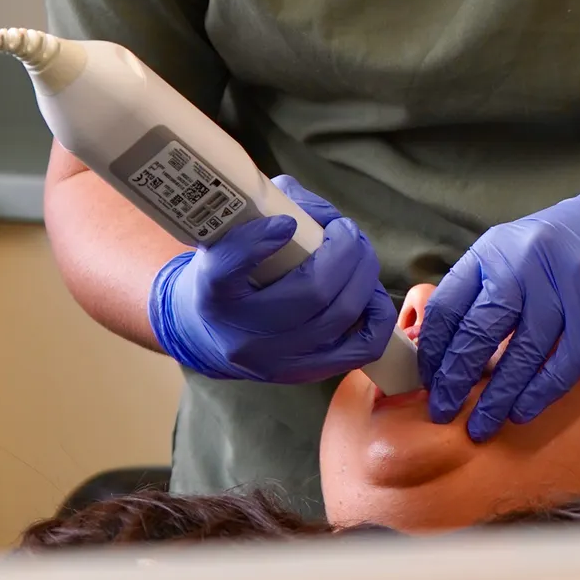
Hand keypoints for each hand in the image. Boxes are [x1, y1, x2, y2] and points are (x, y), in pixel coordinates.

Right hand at [148, 176, 396, 382]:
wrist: (204, 333)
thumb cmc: (227, 272)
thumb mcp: (231, 233)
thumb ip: (274, 206)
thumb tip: (323, 213)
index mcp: (213, 289)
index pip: (228, 267)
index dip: (259, 241)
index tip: (286, 223)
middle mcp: (242, 331)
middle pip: (311, 291)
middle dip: (344, 252)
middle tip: (346, 231)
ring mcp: (275, 358)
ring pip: (339, 317)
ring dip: (364, 277)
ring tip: (360, 255)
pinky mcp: (303, 373)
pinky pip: (358, 350)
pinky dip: (375, 317)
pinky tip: (370, 294)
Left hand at [417, 168, 579, 440]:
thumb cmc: (564, 244)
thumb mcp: (514, 252)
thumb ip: (483, 291)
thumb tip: (445, 351)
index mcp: (492, 249)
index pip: (449, 305)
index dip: (433, 350)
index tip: (427, 381)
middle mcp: (523, 264)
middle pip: (479, 332)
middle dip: (455, 379)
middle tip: (443, 411)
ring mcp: (562, 286)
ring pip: (521, 354)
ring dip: (497, 397)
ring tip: (481, 426)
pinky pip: (563, 363)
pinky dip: (540, 393)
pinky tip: (522, 411)